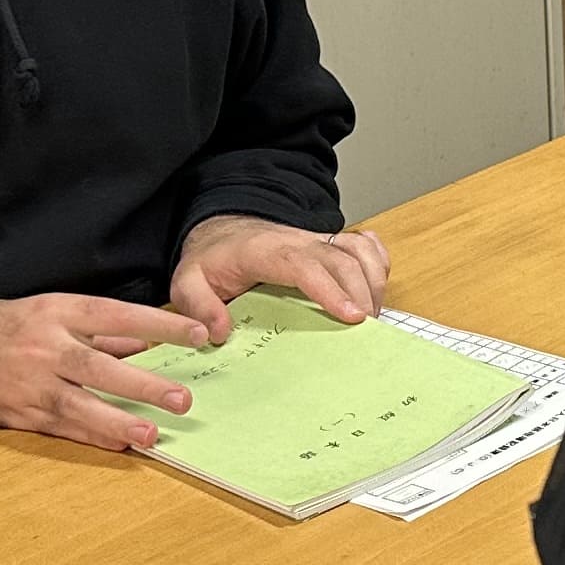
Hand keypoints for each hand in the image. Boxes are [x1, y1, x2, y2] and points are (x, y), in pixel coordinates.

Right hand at [0, 293, 210, 451]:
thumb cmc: (0, 327)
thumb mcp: (48, 311)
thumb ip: (99, 330)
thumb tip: (147, 343)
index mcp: (55, 312)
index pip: (116, 315)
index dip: (158, 323)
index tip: (198, 333)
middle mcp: (43, 347)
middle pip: (98, 365)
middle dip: (141, 385)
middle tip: (182, 399)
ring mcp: (29, 383)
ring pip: (78, 405)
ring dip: (118, 422)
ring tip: (152, 435)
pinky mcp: (17, 413)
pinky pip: (60, 427)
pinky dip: (91, 436)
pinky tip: (119, 444)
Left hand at [172, 214, 390, 337]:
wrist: (222, 232)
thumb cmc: (211, 262)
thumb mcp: (187, 283)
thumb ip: (198, 305)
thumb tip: (219, 332)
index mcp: (265, 251)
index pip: (306, 265)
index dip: (332, 290)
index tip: (351, 316)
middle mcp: (298, 241)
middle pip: (342, 259)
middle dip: (363, 293)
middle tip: (368, 332)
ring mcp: (317, 240)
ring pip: (359, 250)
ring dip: (373, 282)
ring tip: (373, 319)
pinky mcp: (329, 243)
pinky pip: (364, 245)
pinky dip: (377, 264)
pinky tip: (375, 288)